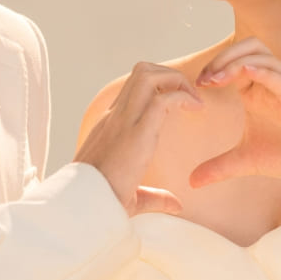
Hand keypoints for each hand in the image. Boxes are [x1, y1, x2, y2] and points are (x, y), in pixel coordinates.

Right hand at [75, 62, 203, 215]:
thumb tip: (176, 204)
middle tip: (190, 96)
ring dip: (176, 80)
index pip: (136, 87)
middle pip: (143, 71)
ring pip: (149, 75)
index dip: (161, 86)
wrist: (84, 209)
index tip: (181, 102)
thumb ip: (155, 196)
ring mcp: (124, 121)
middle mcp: (116, 116)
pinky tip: (196, 109)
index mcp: (112, 125)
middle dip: (171, 74)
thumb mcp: (131, 196)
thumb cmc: (102, 203)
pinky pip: (162, 99)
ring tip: (193, 101)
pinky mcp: (136, 133)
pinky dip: (182, 97)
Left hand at [191, 38, 280, 192]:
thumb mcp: (247, 161)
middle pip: (248, 46)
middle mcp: (271, 83)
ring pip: (263, 56)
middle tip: (205, 80)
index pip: (233, 60)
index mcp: (257, 90)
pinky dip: (263, 71)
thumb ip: (219, 168)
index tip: (197, 86)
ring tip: (217, 80)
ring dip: (237, 62)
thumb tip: (191, 182)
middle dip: (223, 57)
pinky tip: (246, 72)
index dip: (213, 66)